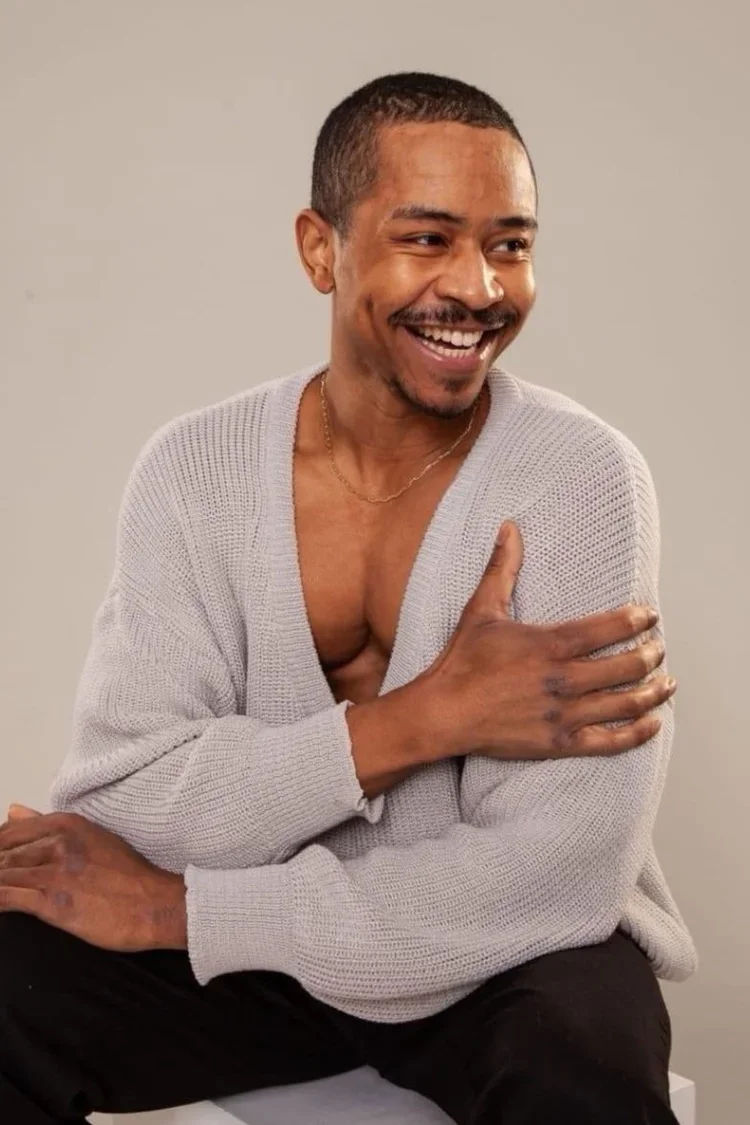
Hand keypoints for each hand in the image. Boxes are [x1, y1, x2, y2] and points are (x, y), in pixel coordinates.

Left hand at [0, 804, 186, 951]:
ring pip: (2, 874)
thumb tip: (14, 810)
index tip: (1, 859)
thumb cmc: (128, 875)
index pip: (10, 832)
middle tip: (3, 877)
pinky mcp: (53, 901)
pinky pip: (8, 897)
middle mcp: (58, 843)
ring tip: (2, 889)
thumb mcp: (91, 837)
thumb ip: (47, 824)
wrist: (154, 904)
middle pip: (3, 853)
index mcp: (66, 824)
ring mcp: (55, 872)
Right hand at [422, 521, 676, 760]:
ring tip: (666, 682)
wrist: (443, 713)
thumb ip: (503, 568)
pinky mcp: (560, 741)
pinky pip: (610, 741)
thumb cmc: (461, 661)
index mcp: (550, 644)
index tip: (650, 616)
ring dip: (653, 692)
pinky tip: (652, 723)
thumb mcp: (481, 609)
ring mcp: (564, 713)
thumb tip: (509, 527)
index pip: (610, 628)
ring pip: (625, 703)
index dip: (637, 620)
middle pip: (627, 666)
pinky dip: (637, 733)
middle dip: (650, 655)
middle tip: (658, 648)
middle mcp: (563, 679)